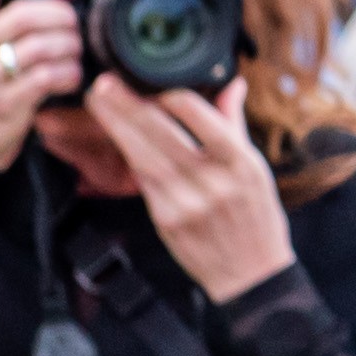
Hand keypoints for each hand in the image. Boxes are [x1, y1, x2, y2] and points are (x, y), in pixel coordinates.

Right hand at [0, 0, 81, 169]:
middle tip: (75, 25)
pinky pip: (47, 78)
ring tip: (74, 54)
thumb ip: (11, 19)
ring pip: (41, 47)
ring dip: (71, 48)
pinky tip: (70, 78)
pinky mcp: (2, 102)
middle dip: (62, 16)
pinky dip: (70, 75)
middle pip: (23, 14)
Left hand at [79, 78, 293, 301]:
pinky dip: (128, 154)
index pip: (204, 120)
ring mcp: (186, 202)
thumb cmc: (256, 218)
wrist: (250, 274)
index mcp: (242, 165)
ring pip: (143, 155)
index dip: (173, 97)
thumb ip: (235, 125)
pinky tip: (115, 136)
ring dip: (116, 126)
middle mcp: (214, 182)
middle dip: (128, 106)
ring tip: (98, 102)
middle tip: (103, 83)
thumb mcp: (257, 171)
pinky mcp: (165, 218)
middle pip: (163, 134)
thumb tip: (232, 84)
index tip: (153, 81)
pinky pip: (142, 179)